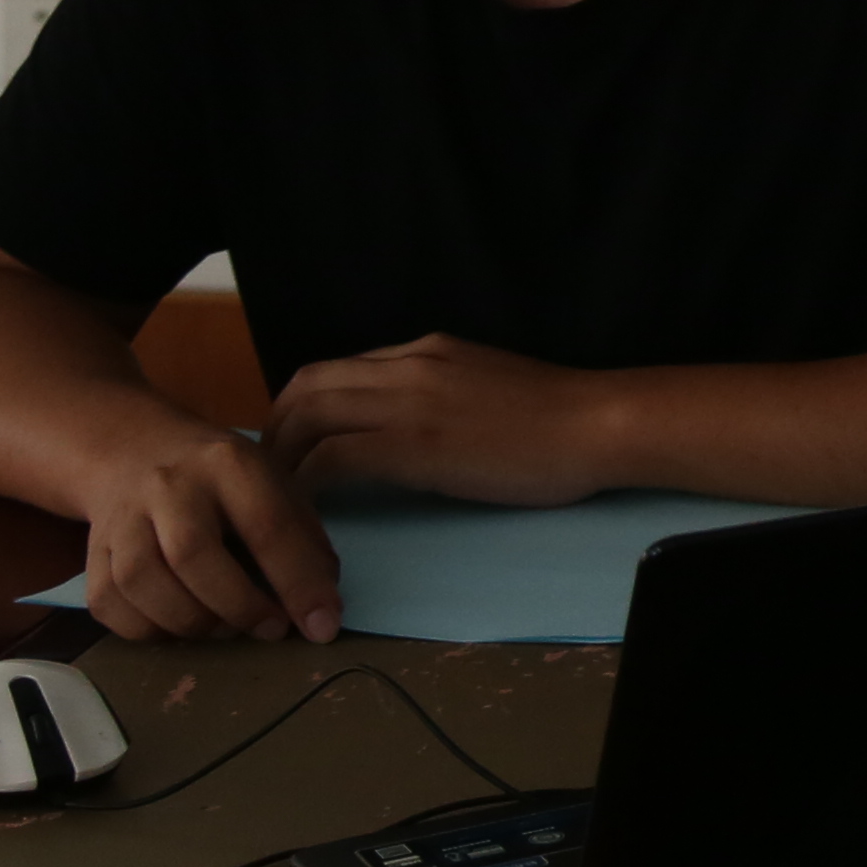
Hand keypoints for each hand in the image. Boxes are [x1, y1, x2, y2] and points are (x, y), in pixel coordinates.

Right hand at [76, 424, 345, 644]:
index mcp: (230, 462)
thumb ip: (304, 539)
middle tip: (270, 630)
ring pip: (143, 583)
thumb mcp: (273, 483)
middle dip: (239, 606)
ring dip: (191, 623)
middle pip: (194, 555)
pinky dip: (147, 630)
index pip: (267, 525)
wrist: (133, 450)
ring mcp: (123, 518)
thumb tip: (322, 609)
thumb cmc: (219, 477)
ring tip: (226, 629)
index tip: (322, 627)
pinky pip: (110, 605)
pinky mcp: (92, 552)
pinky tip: (179, 626)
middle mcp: (170, 485)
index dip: (298, 583)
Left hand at [269, 334, 619, 508]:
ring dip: (282, 458)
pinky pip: (332, 458)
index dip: (303, 410)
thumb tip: (408, 432)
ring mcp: (408, 400)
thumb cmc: (557, 418)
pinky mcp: (413, 444)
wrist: (596, 424)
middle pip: (307, 385)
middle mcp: (407, 364)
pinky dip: (307, 486)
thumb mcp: (485, 387)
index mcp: (425, 351)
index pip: (337, 370)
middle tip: (270, 478)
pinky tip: (307, 515)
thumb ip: (441, 397)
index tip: (296, 449)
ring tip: (278, 501)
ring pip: (309, 415)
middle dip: (277, 429)